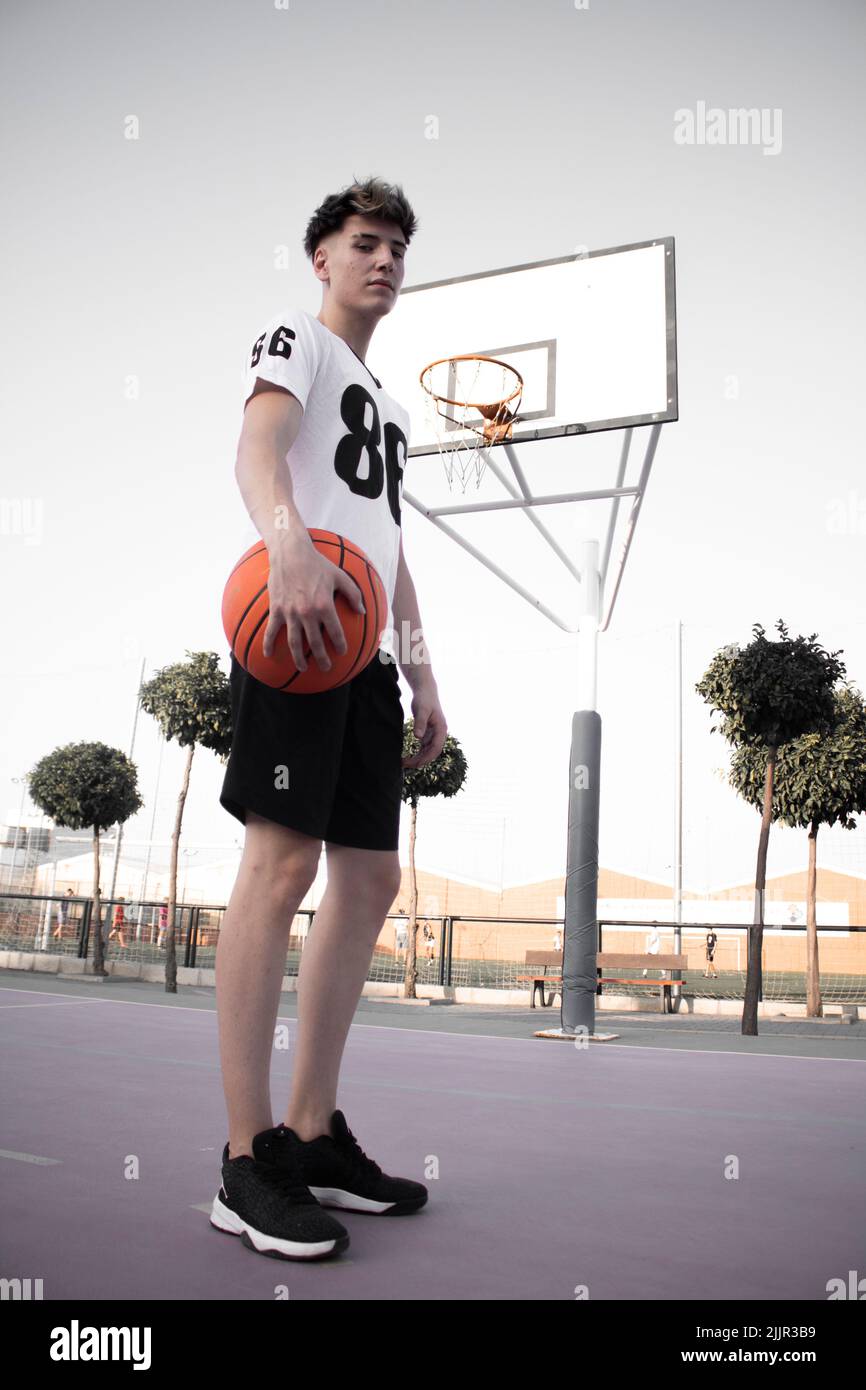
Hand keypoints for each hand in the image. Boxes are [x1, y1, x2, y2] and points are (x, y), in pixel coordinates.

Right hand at [262, 532, 365, 670]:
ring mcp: (290, 613)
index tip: (343, 652)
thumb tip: (362, 611)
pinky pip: (271, 631)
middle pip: (315, 643)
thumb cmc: (317, 563)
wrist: (290, 553)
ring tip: (303, 668)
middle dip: (322, 658)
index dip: (340, 644)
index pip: (335, 632)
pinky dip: (268, 644)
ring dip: (299, 658)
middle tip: (326, 668)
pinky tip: (268, 655)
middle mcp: (308, 613)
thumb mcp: (340, 576)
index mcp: (325, 606)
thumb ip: (353, 594)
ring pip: (295, 642)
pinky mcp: (276, 609)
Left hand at [402, 680, 447, 767]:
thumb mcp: (422, 710)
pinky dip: (418, 754)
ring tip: (404, 763)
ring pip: (428, 752)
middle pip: (432, 752)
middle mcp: (440, 733)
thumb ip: (420, 723)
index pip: (436, 748)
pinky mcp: (429, 733)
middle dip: (420, 761)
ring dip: (418, 759)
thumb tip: (418, 737)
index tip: (415, 763)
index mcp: (441, 729)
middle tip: (405, 765)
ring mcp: (434, 734)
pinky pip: (424, 748)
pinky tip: (408, 758)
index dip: (426, 757)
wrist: (425, 691)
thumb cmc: (424, 699)